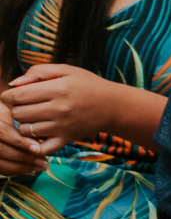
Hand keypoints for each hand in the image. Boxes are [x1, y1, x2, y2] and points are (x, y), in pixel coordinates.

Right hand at [0, 100, 47, 175]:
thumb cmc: (5, 107)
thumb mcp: (10, 108)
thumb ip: (21, 119)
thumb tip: (38, 139)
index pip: (2, 133)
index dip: (19, 142)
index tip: (37, 148)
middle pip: (1, 150)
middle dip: (23, 158)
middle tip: (44, 162)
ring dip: (21, 167)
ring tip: (40, 167)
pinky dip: (14, 171)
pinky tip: (30, 170)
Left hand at [1, 64, 115, 155]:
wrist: (113, 105)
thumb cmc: (88, 85)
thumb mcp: (67, 70)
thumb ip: (38, 72)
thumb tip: (13, 84)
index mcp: (57, 88)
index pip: (16, 96)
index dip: (8, 96)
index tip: (15, 96)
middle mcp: (58, 108)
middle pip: (18, 114)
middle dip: (16, 109)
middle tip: (26, 107)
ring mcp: (62, 126)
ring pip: (25, 131)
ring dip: (24, 125)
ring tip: (34, 119)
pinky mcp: (66, 139)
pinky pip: (40, 148)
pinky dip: (34, 144)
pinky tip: (39, 135)